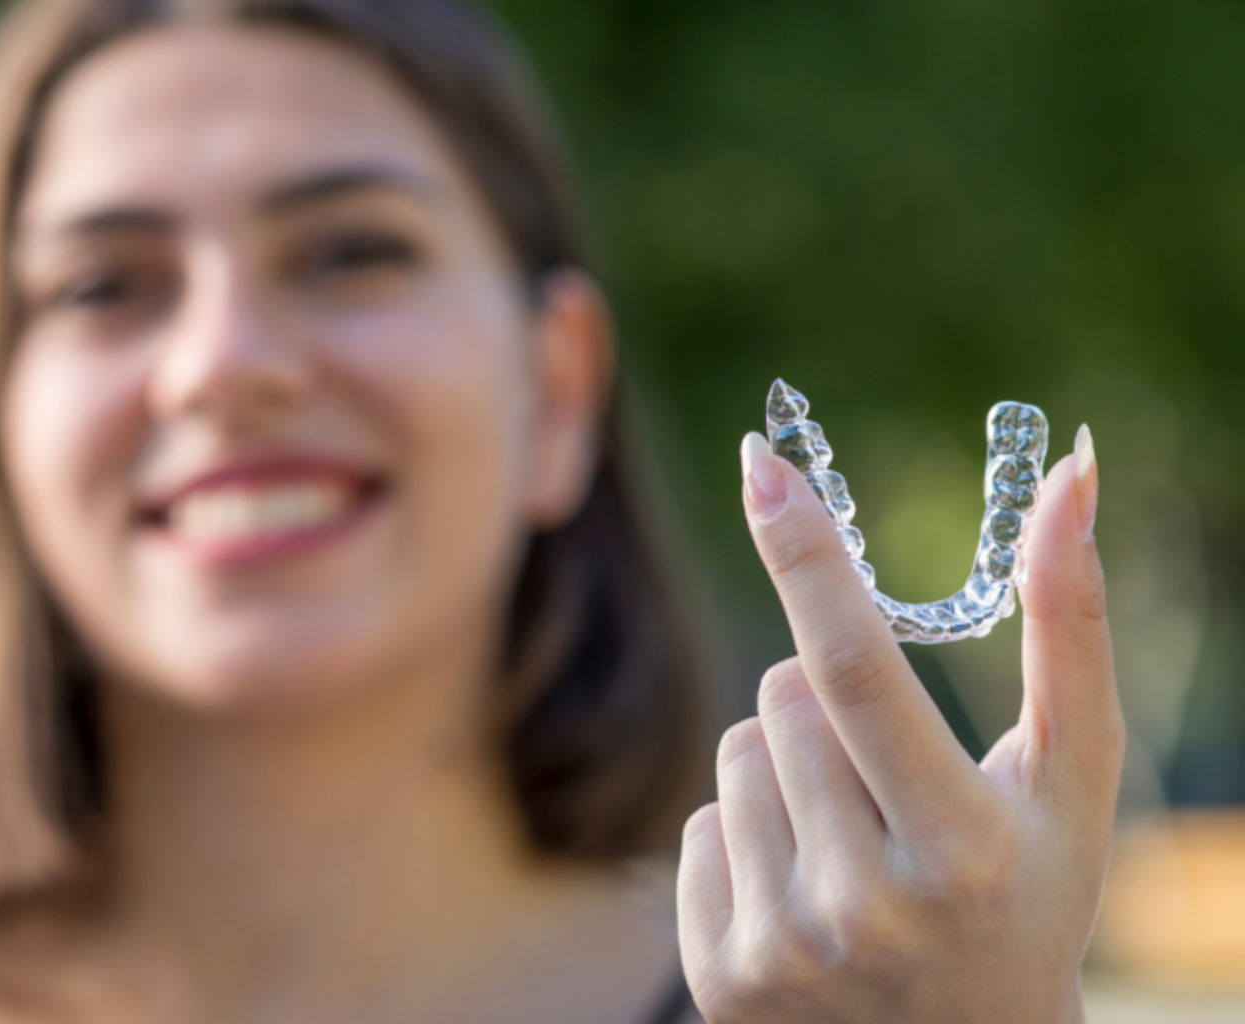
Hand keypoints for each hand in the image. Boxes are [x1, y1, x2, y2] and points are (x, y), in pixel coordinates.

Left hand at [676, 427, 1123, 1023]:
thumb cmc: (1030, 892)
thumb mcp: (1069, 777)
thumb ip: (1068, 628)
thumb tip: (1070, 477)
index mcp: (960, 847)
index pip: (854, 672)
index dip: (805, 556)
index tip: (760, 459)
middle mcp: (866, 906)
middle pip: (781, 695)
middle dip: (824, 698)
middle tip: (888, 777)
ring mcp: (783, 949)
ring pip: (735, 751)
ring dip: (785, 766)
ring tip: (855, 839)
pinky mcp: (719, 977)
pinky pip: (700, 823)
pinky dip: (747, 834)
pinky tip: (809, 890)